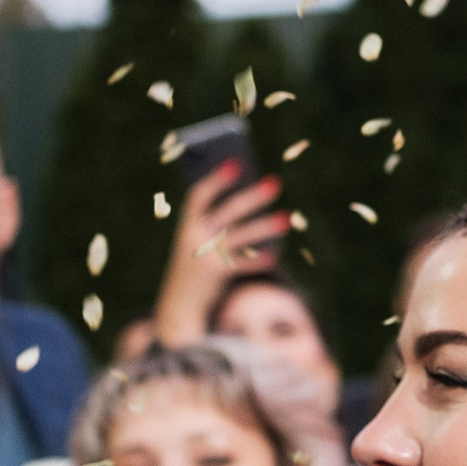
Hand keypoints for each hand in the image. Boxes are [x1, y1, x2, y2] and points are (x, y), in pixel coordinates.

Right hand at [152, 162, 287, 346]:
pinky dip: (257, 260)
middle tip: (276, 182)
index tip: (237, 163)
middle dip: (252, 196)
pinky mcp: (216, 275)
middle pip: (228, 211)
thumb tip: (252, 196)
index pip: (199, 196)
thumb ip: (218, 220)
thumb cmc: (195, 261)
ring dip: (265, 227)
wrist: (179, 302)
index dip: (217, 179)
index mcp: (187, 223)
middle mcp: (194, 236)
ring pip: (241, 237)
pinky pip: (241, 265)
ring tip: (287, 219)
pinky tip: (274, 255)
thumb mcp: (199, 238)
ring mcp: (205, 255)